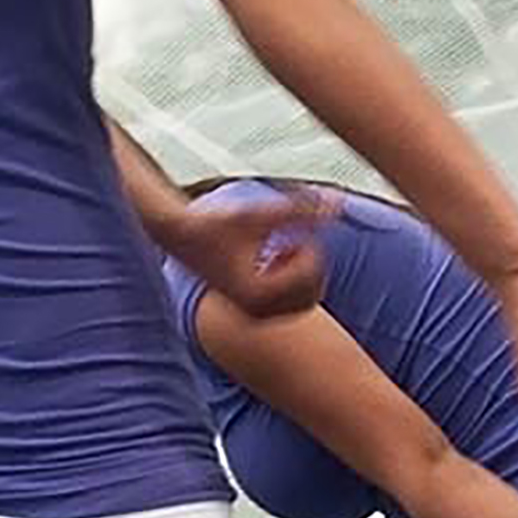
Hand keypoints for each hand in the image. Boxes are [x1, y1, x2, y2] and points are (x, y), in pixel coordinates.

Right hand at [163, 186, 331, 319]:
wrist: (180, 237)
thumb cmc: (216, 223)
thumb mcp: (259, 215)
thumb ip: (299, 211)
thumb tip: (336, 203)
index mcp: (257, 295)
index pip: (310, 272)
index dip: (309, 240)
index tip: (292, 222)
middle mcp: (257, 312)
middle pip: (314, 292)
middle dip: (310, 262)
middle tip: (291, 238)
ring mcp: (256, 315)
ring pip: (308, 300)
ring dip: (304, 273)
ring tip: (281, 248)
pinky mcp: (255, 311)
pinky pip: (294, 303)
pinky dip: (294, 281)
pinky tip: (274, 257)